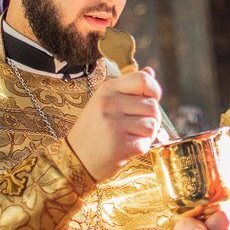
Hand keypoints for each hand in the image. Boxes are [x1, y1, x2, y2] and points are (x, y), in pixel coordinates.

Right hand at [67, 67, 162, 181]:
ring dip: (146, 135)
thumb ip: (130, 88)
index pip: (143, 79)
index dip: (154, 90)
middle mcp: (109, 103)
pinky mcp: (118, 145)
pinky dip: (141, 148)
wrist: (75, 158)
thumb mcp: (106, 102)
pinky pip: (146, 143)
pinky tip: (126, 149)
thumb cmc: (95, 130)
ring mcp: (113, 124)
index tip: (151, 100)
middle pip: (153, 106)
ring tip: (129, 137)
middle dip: (152, 118)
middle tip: (135, 127)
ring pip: (152, 125)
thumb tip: (150, 71)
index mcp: (108, 89)